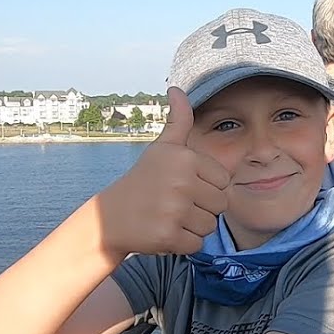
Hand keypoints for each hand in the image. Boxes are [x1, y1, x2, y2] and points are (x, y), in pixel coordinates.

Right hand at [96, 87, 229, 255]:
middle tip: (174, 204)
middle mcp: (181, 181)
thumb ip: (178, 120)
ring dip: (192, 227)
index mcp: (186, 158)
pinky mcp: (168, 236)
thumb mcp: (161, 147)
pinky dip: (182, 244)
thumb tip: (177, 88)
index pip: (224, 182)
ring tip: (168, 217)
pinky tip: (162, 231)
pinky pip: (196, 245)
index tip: (182, 187)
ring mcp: (174, 210)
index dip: (206, 188)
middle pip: (220, 205)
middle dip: (201, 209)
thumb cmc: (144, 180)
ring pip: (210, 226)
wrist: (110, 217)